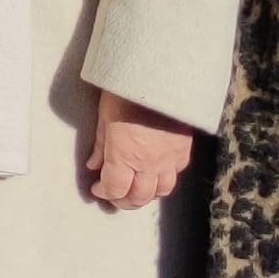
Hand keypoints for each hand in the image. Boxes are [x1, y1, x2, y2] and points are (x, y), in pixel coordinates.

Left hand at [83, 90, 194, 211]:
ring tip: (137, 189)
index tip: (98, 188)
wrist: (160, 76)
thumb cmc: (126, 92)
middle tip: (116, 197)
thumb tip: (94, 165)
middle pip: (139, 197)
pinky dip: (166, 178)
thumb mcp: (104, 116)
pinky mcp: (184, 149)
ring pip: (162, 190)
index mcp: (125, 157)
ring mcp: (169, 158)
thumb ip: (100, 145)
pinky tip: (158, 171)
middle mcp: (148, 163)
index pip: (115, 188)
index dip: (104, 192)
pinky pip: (177, 172)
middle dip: (125, 201)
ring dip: (147, 194)